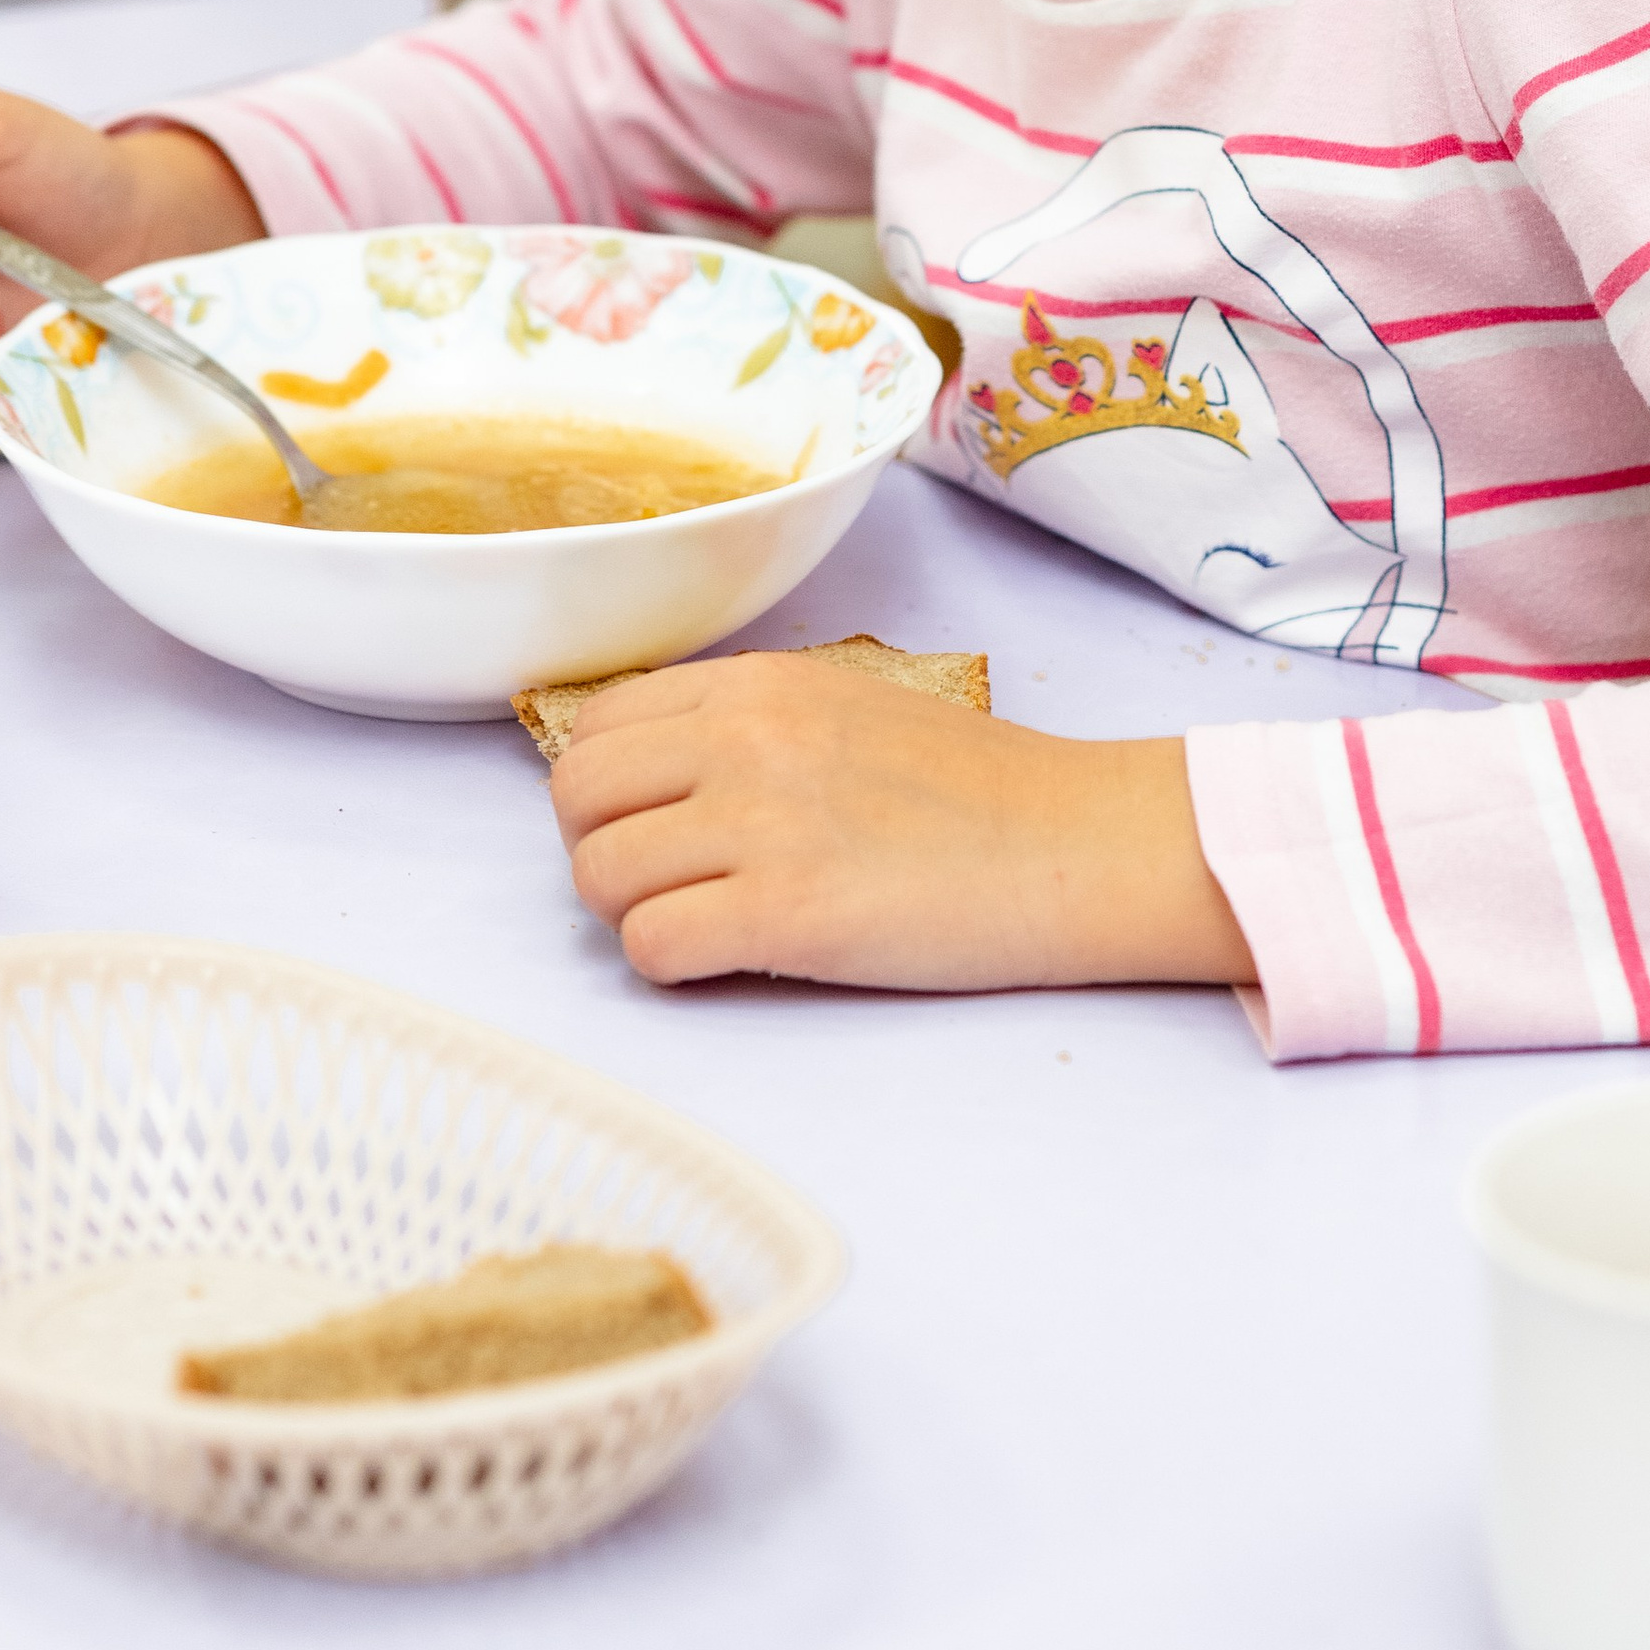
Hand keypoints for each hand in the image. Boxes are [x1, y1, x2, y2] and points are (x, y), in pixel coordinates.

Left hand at [549, 652, 1253, 993]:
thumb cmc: (975, 788)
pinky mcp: (785, 914)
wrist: (1073, 843)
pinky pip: (651, 949)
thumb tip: (653, 777)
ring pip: (598, 877)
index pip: (598, 724)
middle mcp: (744, 739)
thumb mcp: (848, 708)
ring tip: (709, 919)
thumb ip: (748, 725)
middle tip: (671, 881)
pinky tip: (738, 956)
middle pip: (576, 799)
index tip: (654, 821)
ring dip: (636, 913)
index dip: (610, 786)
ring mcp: (761, 823)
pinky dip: (675, 965)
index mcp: (758, 684)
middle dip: (604, 849)